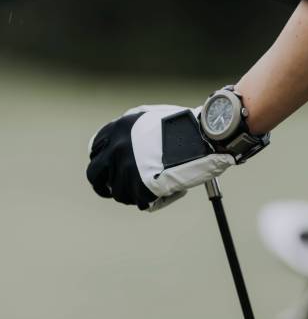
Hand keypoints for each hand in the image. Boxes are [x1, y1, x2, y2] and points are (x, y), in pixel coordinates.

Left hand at [86, 105, 234, 210]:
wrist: (202, 136)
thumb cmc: (184, 125)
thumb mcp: (151, 116)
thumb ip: (135, 130)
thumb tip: (130, 142)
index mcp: (117, 130)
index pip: (95, 152)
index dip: (103, 163)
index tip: (109, 171)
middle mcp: (115, 150)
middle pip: (95, 176)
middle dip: (103, 185)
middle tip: (113, 190)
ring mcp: (125, 170)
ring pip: (120, 193)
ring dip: (134, 193)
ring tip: (156, 187)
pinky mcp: (140, 188)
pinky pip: (141, 202)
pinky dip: (153, 200)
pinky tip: (168, 191)